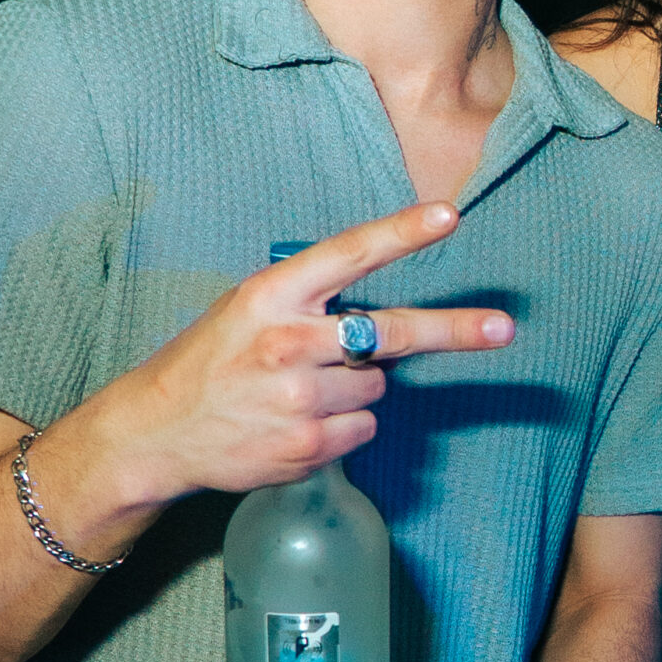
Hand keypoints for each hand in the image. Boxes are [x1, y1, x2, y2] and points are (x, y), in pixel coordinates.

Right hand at [90, 202, 514, 510]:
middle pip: (391, 333)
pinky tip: (296, 424)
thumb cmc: (212, 361)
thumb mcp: (247, 310)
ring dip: (354, 390)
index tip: (449, 216)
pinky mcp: (307, 445)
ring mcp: (298, 397)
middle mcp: (289, 342)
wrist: (157, 432)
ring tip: (297, 393)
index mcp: (273, 294)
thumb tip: (384, 320)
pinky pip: (363, 428)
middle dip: (454, 330)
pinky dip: (344, 428)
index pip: (349, 256)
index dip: (402, 234)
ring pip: (376, 386)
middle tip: (504, 327)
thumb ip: (311, 305)